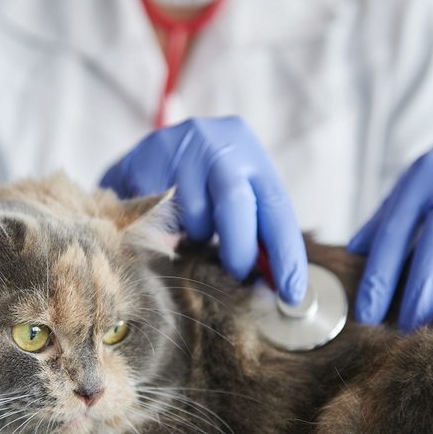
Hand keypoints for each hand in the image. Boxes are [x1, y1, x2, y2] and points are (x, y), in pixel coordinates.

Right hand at [101, 116, 307, 303]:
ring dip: (196, 236)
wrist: (146, 158)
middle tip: (237, 275)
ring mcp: (176, 146)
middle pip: (235, 201)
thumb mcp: (232, 195)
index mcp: (247, 150)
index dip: (285, 253)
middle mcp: (214, 141)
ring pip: (193, 213)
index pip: (275, 204)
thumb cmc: (198, 187)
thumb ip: (253, 229)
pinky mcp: (141, 160)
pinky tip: (161, 223)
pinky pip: (157, 215)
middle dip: (239, 249)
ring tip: (188, 231)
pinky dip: (163, 231)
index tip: (291, 292)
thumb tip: (271, 282)